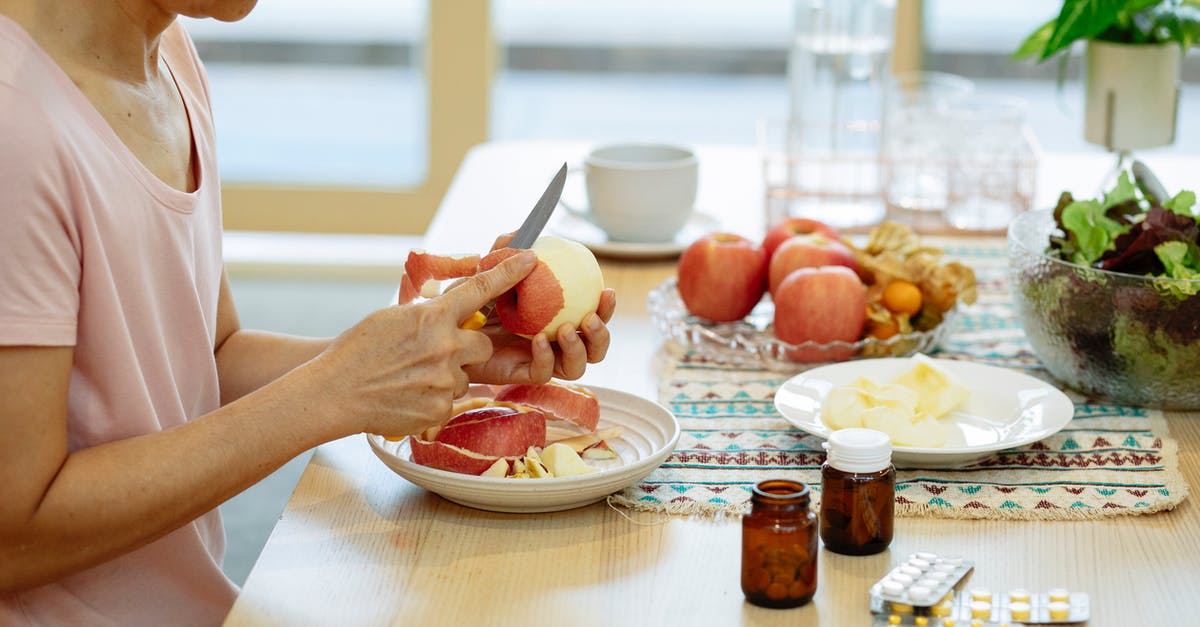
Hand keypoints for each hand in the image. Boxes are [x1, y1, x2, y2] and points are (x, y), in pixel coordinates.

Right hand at [309, 252, 537, 437]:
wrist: (335, 392)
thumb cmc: (358, 351)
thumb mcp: (392, 318)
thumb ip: (427, 314)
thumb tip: (446, 311)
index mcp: (432, 317)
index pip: (480, 290)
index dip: (508, 273)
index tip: (530, 259)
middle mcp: (445, 346)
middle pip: (481, 344)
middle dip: (466, 348)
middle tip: (434, 353)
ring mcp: (445, 379)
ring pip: (466, 374)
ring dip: (447, 375)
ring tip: (411, 378)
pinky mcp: (441, 407)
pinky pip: (452, 399)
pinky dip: (435, 397)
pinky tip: (409, 395)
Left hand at [463, 231, 615, 383]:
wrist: (442, 329)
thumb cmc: (464, 300)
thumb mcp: (484, 271)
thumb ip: (503, 253)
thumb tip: (522, 233)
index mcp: (554, 317)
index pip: (590, 316)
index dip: (605, 308)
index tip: (606, 291)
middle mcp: (552, 340)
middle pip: (593, 347)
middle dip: (601, 335)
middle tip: (590, 317)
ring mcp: (538, 359)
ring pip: (576, 366)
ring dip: (579, 349)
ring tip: (566, 329)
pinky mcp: (520, 373)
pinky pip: (544, 372)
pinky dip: (546, 357)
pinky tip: (539, 340)